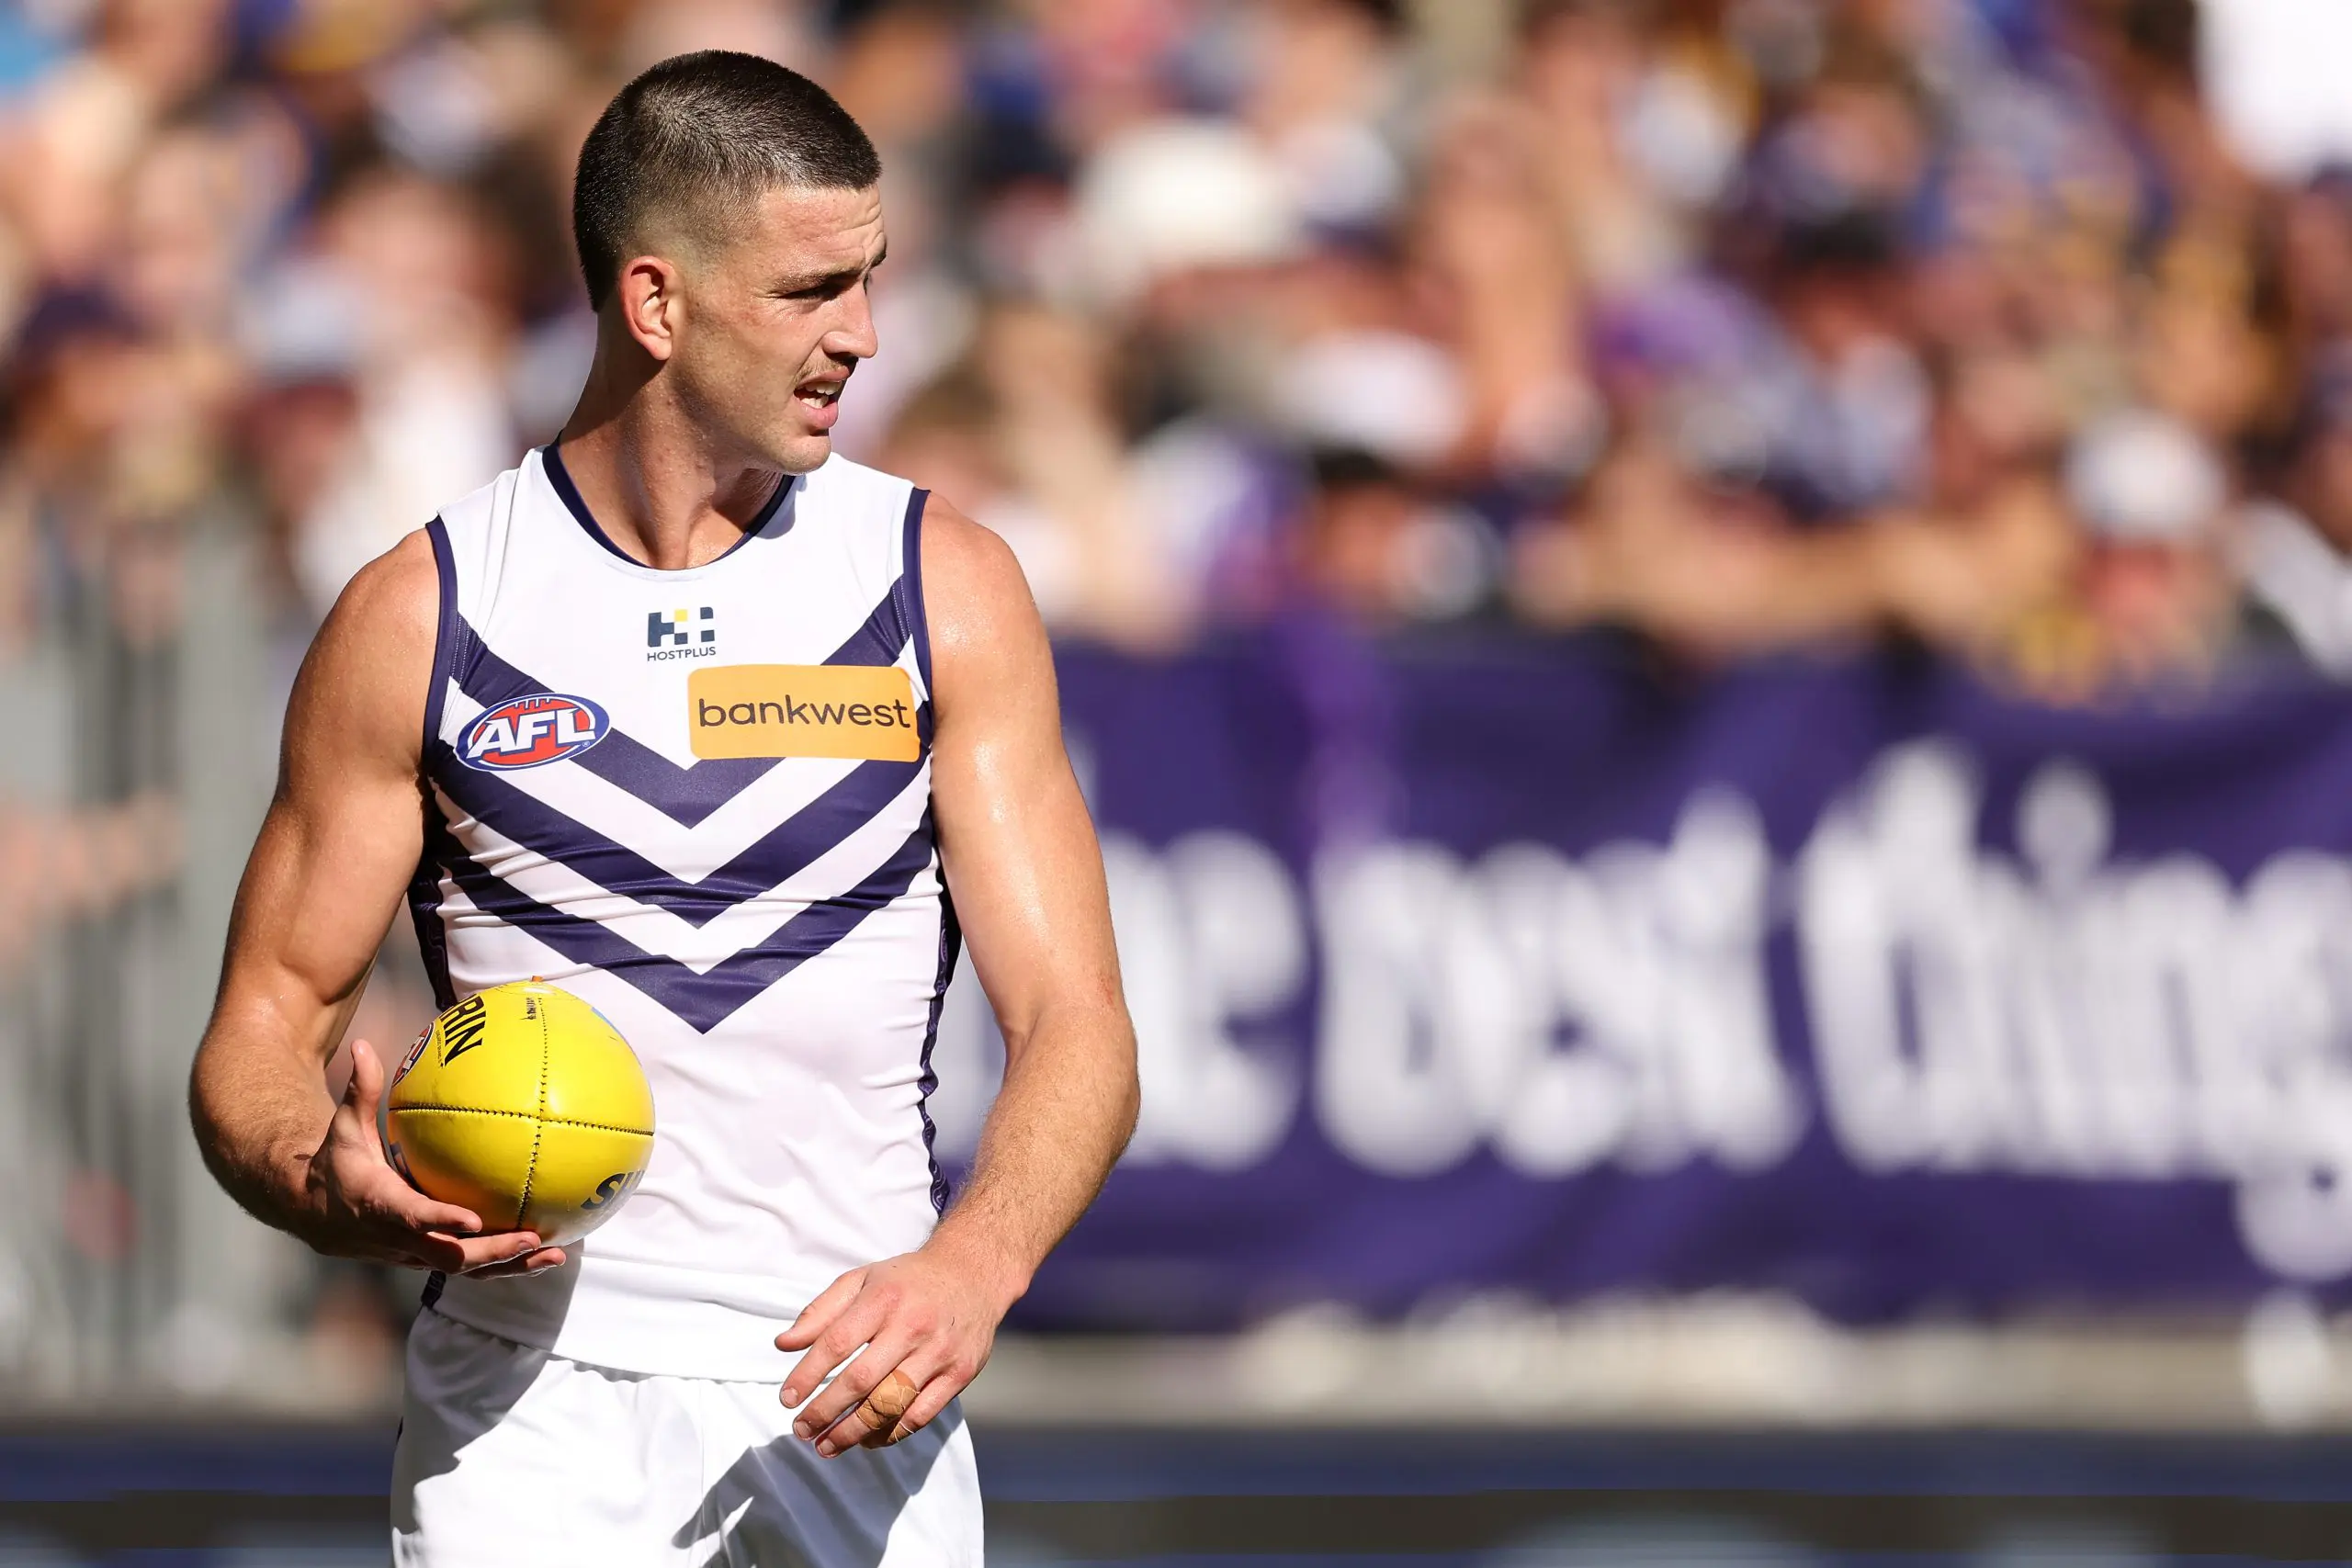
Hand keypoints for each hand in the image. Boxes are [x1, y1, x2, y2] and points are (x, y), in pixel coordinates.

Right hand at [293, 1038, 563, 1277]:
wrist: (312, 1212)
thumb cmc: (336, 1164)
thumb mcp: (344, 1128)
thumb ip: (360, 1090)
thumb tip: (363, 1044)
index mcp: (379, 1204)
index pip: (412, 1216)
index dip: (442, 1220)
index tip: (473, 1219)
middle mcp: (399, 1237)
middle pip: (449, 1254)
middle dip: (491, 1251)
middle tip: (531, 1237)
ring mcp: (414, 1253)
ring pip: (465, 1267)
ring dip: (510, 1264)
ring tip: (555, 1255)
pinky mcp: (426, 1257)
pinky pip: (469, 1265)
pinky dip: (505, 1262)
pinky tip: (544, 1251)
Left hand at [775, 1245, 1013, 1454]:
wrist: (973, 1274)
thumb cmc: (906, 1281)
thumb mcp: (861, 1280)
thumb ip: (820, 1312)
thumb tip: (783, 1344)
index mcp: (883, 1299)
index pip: (836, 1343)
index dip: (807, 1375)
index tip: (786, 1399)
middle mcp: (913, 1325)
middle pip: (861, 1380)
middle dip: (825, 1412)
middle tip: (801, 1431)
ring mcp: (939, 1352)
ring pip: (890, 1404)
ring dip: (853, 1432)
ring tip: (826, 1446)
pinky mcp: (959, 1374)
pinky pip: (920, 1415)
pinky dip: (890, 1434)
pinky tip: (867, 1440)